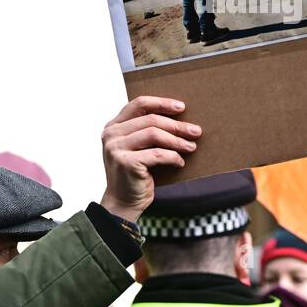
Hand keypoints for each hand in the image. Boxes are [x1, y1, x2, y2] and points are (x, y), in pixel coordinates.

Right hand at [98, 96, 200, 222]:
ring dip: (177, 140)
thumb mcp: (136, 147)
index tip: (182, 107)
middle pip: (151, 119)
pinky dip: (172, 157)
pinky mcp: (126, 163)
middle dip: (177, 125)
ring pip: (154, 134)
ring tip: (191, 146)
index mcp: (113, 126)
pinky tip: (179, 162)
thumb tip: (180, 118)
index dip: (162, 103)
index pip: (139, 104)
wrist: (123, 203)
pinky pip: (157, 154)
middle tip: (196, 131)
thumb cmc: (134, 174)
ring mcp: (116, 148)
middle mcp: (111, 134)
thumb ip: (146, 131)